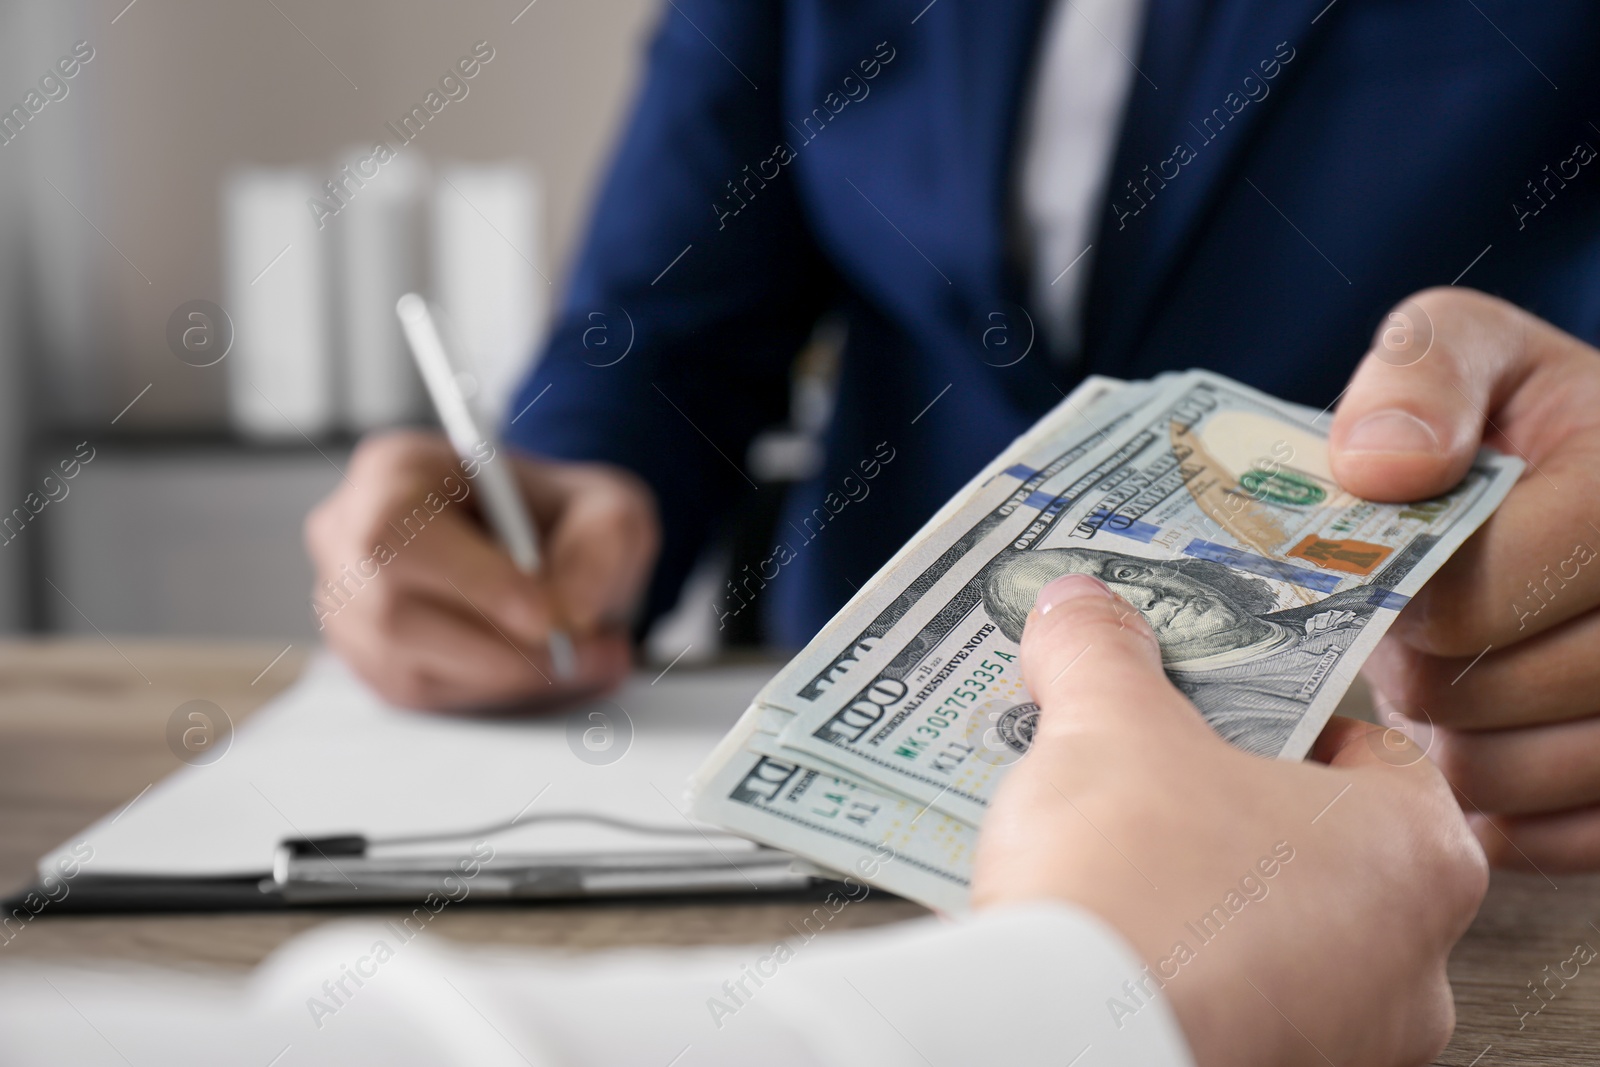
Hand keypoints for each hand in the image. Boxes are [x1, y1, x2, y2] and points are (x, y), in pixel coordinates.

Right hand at [304, 431, 658, 710]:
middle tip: (586, 653)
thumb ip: (600, 545)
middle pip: (397, 613)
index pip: (401, 532)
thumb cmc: (560, 515)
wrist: (548, 545)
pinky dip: (492, 692)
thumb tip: (571, 611)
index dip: (474, 582)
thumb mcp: (606, 506)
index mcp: (393, 471)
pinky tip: (541, 669)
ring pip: (410, 667)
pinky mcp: (369, 661)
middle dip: (503, 646)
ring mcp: (348, 605)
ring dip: (507, 676)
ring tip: (585, 660)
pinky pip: (422, 696)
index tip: (548, 619)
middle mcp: (349, 537)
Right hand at [973, 575, 1484, 1066]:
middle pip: (1321, 847)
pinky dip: (1174, 964)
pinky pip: (1227, 997)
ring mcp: (1341, 1042)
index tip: (1219, 702)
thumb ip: (1101, 652)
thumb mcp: (1108, 727)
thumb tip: (1081, 611)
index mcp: (1416, 857)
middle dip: (1229, 805)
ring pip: (1275, 935)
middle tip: (1152, 769)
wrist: (1059, 1041)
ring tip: (1110, 848)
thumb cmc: (1135, 893)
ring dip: (1201, 891)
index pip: (1375, 752)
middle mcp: (1408, 966)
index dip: (1284, 712)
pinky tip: (1103, 930)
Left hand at [1329, 288, 1599, 870]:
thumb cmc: (1502, 422)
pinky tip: (1494, 747)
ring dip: (1458, 743)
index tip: (1393, 590)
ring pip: (1531, 774)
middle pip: (1507, 691)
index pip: (1486, 590)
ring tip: (1452, 686)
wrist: (1570, 487)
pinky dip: (1508, 812)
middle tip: (1410, 642)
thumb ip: (1420, 376)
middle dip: (1427, 671)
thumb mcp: (1461, 350)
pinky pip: (1574, 839)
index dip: (1413, 604)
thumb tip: (1378, 468)